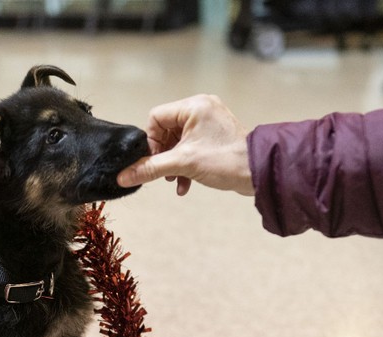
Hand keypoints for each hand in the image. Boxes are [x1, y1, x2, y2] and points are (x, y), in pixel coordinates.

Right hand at [117, 94, 253, 195]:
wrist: (259, 172)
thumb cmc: (227, 161)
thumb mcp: (182, 164)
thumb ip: (150, 169)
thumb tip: (124, 176)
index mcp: (193, 106)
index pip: (156, 118)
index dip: (151, 141)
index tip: (154, 160)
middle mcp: (202, 109)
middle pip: (166, 130)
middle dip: (163, 155)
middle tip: (165, 172)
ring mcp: (210, 123)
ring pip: (178, 141)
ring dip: (173, 163)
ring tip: (176, 179)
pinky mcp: (216, 137)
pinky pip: (191, 147)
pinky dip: (185, 164)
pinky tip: (186, 183)